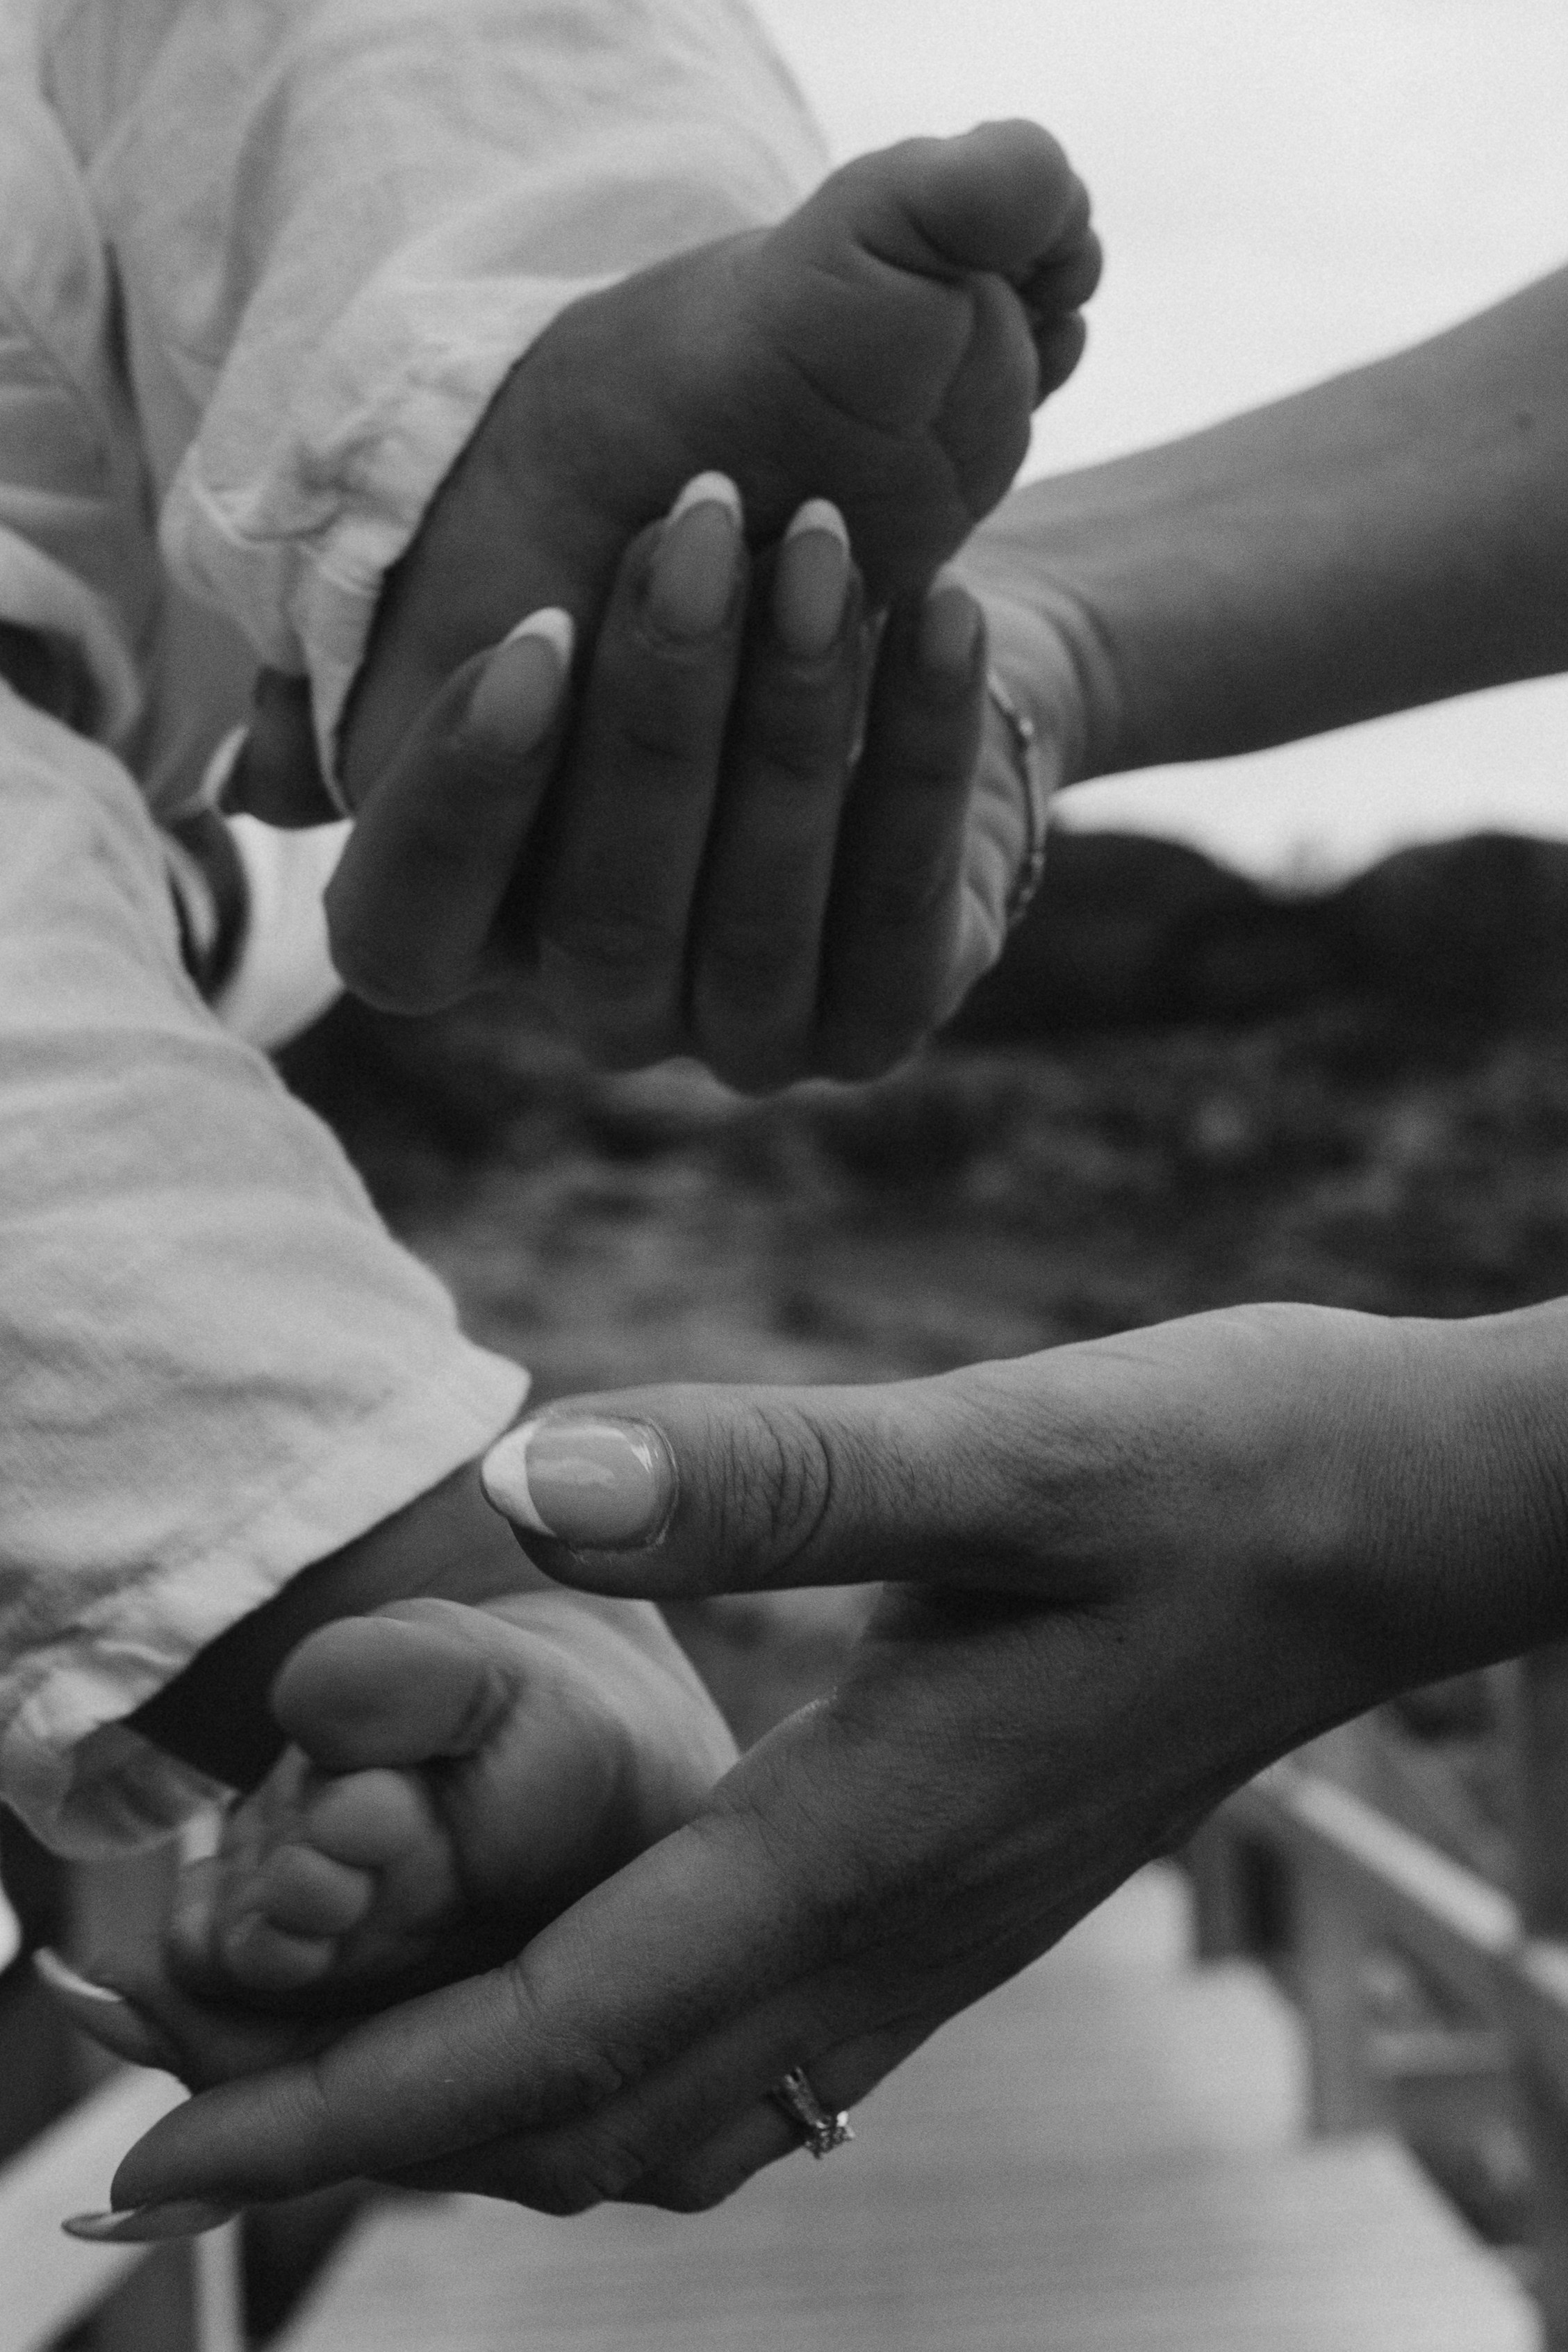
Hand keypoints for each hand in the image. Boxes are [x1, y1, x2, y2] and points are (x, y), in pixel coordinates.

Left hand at [97, 1303, 1564, 2224]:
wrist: (1389, 1525)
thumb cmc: (1218, 1473)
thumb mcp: (1006, 1446)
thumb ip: (773, 1477)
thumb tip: (529, 1492)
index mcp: (865, 1840)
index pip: (553, 2037)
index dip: (338, 2113)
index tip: (150, 2169)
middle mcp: (889, 1927)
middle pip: (581, 2117)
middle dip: (367, 2133)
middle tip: (179, 2107)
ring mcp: (936, 1928)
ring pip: (664, 2107)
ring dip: (484, 2107)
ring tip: (333, 2055)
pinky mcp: (963, 1886)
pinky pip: (745, 2044)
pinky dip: (604, 2051)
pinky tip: (561, 1968)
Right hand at [228, 478, 1092, 1087]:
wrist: (877, 653)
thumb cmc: (666, 616)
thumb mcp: (535, 617)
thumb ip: (398, 688)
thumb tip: (268, 788)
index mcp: (476, 940)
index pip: (403, 932)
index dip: (458, 800)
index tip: (533, 628)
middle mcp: (599, 1012)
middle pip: (602, 909)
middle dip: (657, 713)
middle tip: (703, 524)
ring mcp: (742, 1039)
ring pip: (754, 910)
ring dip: (792, 717)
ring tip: (825, 543)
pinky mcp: (875, 1024)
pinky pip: (896, 899)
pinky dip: (920, 746)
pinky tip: (940, 608)